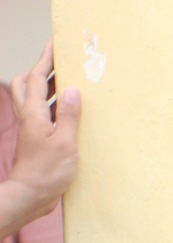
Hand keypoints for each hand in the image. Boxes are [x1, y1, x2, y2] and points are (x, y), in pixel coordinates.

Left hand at [9, 44, 79, 213]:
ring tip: (64, 82)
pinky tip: (66, 110)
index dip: (45, 59)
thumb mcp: (65, 142)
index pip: (38, 78)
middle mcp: (29, 116)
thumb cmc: (47, 171)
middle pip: (26, 83)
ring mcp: (32, 128)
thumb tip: (73, 90)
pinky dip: (51, 105)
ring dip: (44, 85)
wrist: (31, 194)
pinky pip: (41, 113)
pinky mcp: (37, 139)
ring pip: (31, 97)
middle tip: (56, 62)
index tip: (54, 44)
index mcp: (34, 113)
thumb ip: (69, 115)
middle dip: (39, 69)